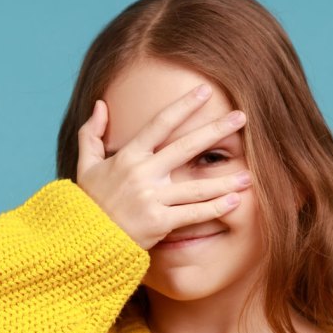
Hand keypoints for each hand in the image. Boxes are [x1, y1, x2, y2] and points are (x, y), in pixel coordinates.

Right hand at [75, 83, 251, 250]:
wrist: (84, 240)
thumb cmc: (89, 202)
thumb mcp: (85, 166)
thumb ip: (91, 134)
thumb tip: (100, 105)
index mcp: (128, 156)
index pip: (160, 124)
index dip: (184, 106)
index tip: (205, 91)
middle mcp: (143, 174)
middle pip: (186, 147)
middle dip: (216, 130)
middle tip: (241, 117)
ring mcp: (152, 199)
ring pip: (196, 187)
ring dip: (224, 180)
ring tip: (248, 174)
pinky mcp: (159, 223)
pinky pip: (193, 214)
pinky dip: (215, 208)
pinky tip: (236, 201)